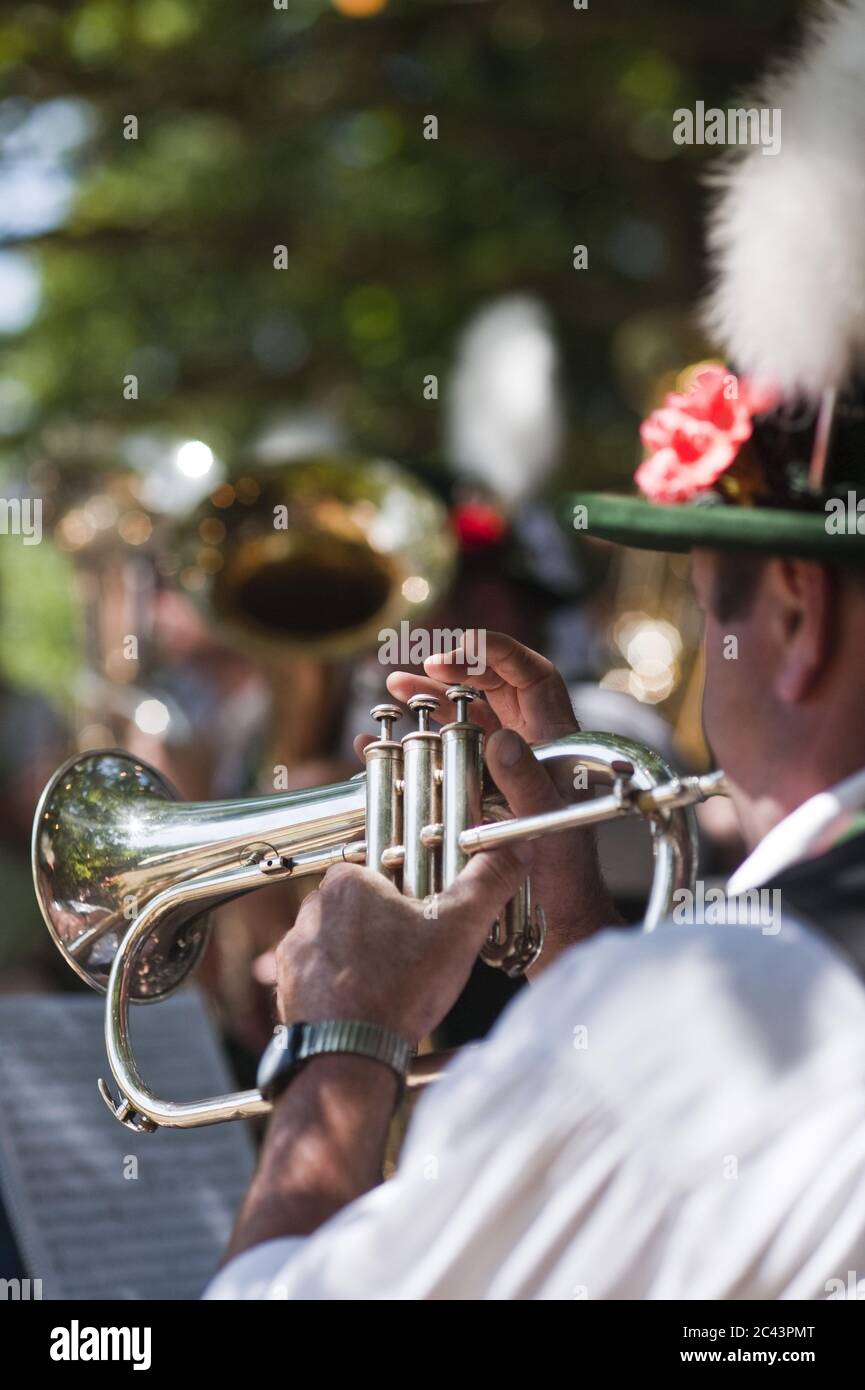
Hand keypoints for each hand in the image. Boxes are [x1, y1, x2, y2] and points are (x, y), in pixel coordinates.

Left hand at [275, 840, 534, 1042]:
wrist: (347, 1056)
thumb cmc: (398, 989)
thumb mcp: (458, 929)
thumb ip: (487, 882)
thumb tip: (514, 849)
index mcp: (348, 883)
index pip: (383, 871)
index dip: (411, 895)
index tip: (428, 920)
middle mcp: (313, 909)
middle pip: (361, 907)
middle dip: (387, 927)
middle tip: (416, 956)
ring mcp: (295, 949)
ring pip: (339, 941)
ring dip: (362, 957)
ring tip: (393, 985)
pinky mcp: (289, 985)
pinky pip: (319, 975)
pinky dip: (340, 986)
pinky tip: (367, 1003)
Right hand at [356, 631, 619, 970]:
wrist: (555, 920)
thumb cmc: (562, 875)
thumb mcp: (544, 826)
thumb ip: (526, 781)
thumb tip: (502, 737)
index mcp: (555, 741)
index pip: (532, 674)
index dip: (498, 652)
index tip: (458, 650)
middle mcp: (531, 746)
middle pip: (493, 688)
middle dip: (455, 670)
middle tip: (421, 667)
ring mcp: (505, 767)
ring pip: (467, 715)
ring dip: (430, 699)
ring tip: (393, 689)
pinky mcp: (481, 790)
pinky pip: (448, 752)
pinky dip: (416, 741)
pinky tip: (382, 740)